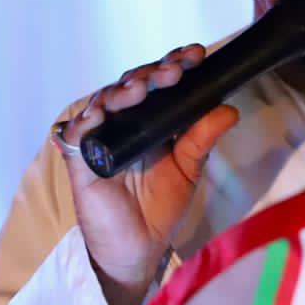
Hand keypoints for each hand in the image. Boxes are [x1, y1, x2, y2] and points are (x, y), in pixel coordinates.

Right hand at [53, 44, 238, 304]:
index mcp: (148, 119)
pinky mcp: (79, 161)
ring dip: (124, 89)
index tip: (196, 55)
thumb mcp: (188, 168)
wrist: (139, 249)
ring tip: (144, 85)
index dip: (174, 64)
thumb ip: (203, 137)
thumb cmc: (159, 207)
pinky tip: (102, 111)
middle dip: (154, 72)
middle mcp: (122, 122)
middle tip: (176, 70)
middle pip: (132, 84)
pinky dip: (87, 120)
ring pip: (105, 101)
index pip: (158, 82)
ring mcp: (99, 138)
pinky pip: (76, 134)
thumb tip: (228, 108)